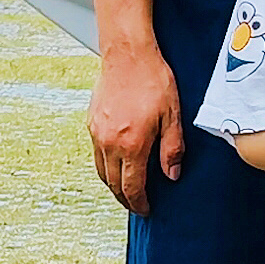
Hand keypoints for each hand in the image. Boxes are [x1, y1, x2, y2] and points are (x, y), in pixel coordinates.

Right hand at [87, 39, 186, 214]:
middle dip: (125, 198)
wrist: (128, 54)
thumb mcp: (172, 115)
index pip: (132, 186)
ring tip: (125, 190)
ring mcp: (97, 132)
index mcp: (131, 145)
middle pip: (113, 183)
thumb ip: (172, 149)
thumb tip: (172, 175)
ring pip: (101, 171)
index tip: (146, 209)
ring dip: (112, 185)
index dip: (139, 202)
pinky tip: (116, 164)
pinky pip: (96, 153)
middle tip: (136, 204)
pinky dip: (105, 166)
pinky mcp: (92, 122)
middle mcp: (110, 142)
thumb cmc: (153, 80)